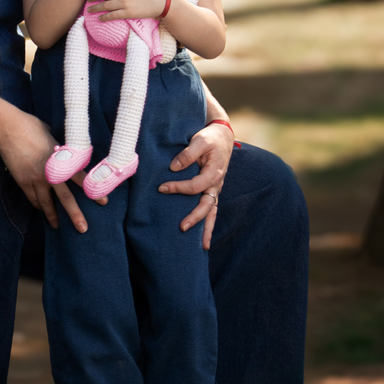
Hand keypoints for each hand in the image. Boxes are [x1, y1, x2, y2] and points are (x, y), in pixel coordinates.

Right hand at [0, 111, 87, 231]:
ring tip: (57, 226)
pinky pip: (32, 198)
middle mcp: (50, 173)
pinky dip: (37, 205)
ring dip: (52, 216)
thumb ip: (58, 148)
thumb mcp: (51, 135)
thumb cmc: (31, 126)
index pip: (80, 178)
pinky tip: (41, 210)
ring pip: (46, 202)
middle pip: (65, 198)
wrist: (8, 129)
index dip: (92, 191)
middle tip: (83, 229)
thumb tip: (60, 151)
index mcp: (60, 160)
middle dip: (74, 214)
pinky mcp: (22, 181)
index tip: (103, 202)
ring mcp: (35, 178)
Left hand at [158, 120, 234, 249]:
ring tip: (203, 247)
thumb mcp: (199, 140)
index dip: (178, 188)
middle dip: (195, 218)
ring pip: (212, 212)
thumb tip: (173, 168)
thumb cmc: (210, 138)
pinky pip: (210, 209)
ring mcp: (215, 190)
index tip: (161, 188)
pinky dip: (207, 223)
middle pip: (207, 206)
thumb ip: (188, 153)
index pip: (195, 186)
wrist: (222, 136)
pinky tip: (203, 238)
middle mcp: (216, 184)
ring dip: (207, 229)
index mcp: (214, 173)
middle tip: (181, 228)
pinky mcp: (211, 191)